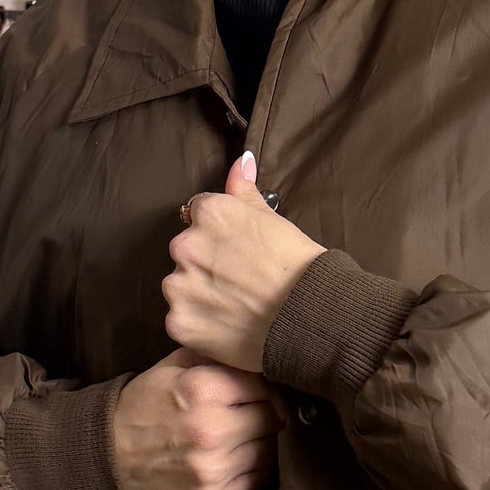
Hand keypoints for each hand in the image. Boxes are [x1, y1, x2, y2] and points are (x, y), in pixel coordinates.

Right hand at [108, 345, 281, 489]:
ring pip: (269, 450)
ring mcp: (213, 468)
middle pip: (273, 417)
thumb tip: (255, 352)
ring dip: (260, 442)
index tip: (254, 389)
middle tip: (250, 413)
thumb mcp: (171, 368)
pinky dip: (254, 469)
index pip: (264, 383)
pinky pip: (258, 481)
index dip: (262, 385)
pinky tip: (236, 459)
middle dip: (265, 412)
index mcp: (202, 389)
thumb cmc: (142, 407)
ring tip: (241, 437)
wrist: (105, 458)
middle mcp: (211, 430)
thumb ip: (213, 355)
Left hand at [163, 151, 324, 372]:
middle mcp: (185, 245)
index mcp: (209, 214)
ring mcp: (179, 286)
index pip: (199, 215)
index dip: (221, 236)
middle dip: (205, 264)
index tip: (238, 252)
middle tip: (239, 282)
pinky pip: (181, 321)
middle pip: (186, 251)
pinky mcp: (179, 323)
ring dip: (198, 295)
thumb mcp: (274, 220)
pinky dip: (199, 326)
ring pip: (180, 286)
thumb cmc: (298, 266)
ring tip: (234, 307)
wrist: (310, 317)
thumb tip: (241, 161)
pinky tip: (226, 328)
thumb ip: (244, 190)